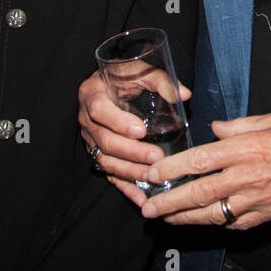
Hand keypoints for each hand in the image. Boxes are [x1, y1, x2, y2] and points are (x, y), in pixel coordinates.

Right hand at [77, 68, 191, 207]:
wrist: (106, 84)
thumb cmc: (123, 76)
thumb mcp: (139, 71)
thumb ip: (160, 81)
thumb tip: (184, 95)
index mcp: (92, 94)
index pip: (100, 110)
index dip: (119, 123)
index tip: (141, 131)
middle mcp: (86, 119)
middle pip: (105, 141)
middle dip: (131, 153)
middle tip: (156, 157)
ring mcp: (90, 140)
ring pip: (106, 161)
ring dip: (129, 172)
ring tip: (153, 177)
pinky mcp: (98, 155)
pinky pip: (110, 174)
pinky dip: (125, 188)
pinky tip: (142, 198)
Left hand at [138, 114, 270, 230]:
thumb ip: (238, 126)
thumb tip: (214, 129)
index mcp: (247, 147)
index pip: (200, 160)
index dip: (172, 168)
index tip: (152, 171)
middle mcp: (249, 176)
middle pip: (199, 192)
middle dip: (169, 202)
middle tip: (148, 207)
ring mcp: (258, 199)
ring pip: (214, 214)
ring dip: (186, 218)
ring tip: (167, 218)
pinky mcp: (269, 213)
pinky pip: (236, 223)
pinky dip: (217, 223)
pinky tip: (203, 221)